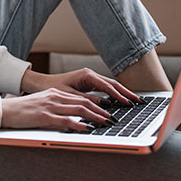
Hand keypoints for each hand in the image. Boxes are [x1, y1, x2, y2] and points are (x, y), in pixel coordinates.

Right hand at [1, 87, 115, 130]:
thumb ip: (56, 108)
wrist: (4, 110)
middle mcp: (55, 97)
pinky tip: (87, 128)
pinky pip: (66, 120)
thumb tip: (72, 117)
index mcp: (55, 93)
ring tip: (106, 123)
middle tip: (112, 119)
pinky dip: (79, 124)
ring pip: (79, 109)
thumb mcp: (42, 105)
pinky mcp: (44, 116)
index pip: (80, 98)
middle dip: (101, 111)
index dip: (96, 104)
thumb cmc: (21, 110)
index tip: (107, 111)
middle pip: (83, 102)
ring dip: (95, 117)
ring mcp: (50, 106)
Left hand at [21, 67, 141, 106]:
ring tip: (135, 102)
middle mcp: (90, 74)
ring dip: (123, 93)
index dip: (119, 96)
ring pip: (111, 86)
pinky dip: (115, 94)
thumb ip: (87, 100)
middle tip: (139, 102)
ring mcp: (90, 78)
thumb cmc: (52, 88)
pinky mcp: (89, 83)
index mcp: (87, 75)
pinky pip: (106, 89)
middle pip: (113, 84)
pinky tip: (122, 101)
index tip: (129, 104)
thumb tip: (105, 106)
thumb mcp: (70, 96)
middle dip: (127, 93)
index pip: (108, 86)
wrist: (41, 84)